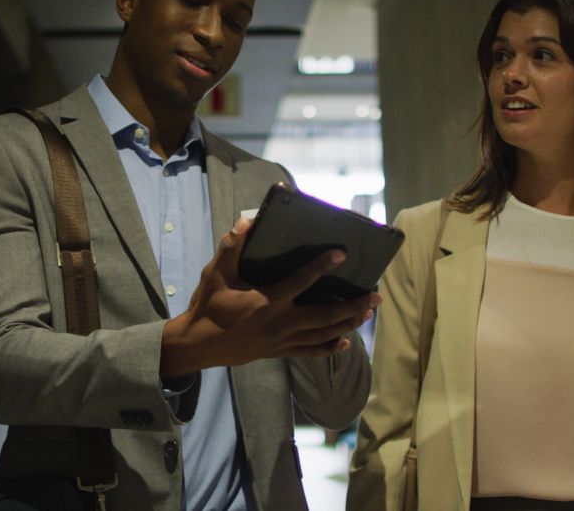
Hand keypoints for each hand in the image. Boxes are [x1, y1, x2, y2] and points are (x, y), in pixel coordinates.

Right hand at [160, 217, 377, 376]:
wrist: (198, 345)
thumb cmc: (208, 306)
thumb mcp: (214, 274)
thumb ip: (231, 248)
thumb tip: (245, 223)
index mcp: (266, 301)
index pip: (301, 281)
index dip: (322, 266)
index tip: (341, 254)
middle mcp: (280, 323)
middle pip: (325, 315)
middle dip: (353, 305)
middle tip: (375, 295)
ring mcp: (282, 340)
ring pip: (324, 334)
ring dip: (348, 323)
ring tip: (367, 312)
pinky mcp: (280, 351)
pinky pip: (311, 351)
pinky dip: (330, 347)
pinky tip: (345, 341)